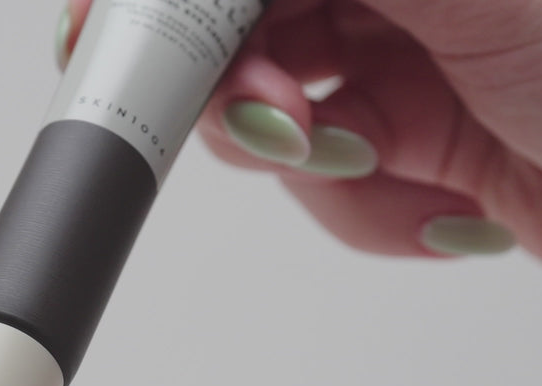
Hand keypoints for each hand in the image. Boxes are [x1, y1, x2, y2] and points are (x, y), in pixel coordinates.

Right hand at [61, 0, 541, 278]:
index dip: (161, 5)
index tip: (104, 32)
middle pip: (234, 32)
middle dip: (243, 92)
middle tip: (275, 120)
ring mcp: (387, 57)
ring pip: (270, 119)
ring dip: (315, 165)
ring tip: (382, 162)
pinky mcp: (397, 136)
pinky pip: (325, 184)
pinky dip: (365, 210)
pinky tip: (437, 199)